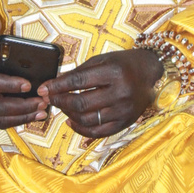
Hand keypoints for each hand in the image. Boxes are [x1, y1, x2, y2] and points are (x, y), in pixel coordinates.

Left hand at [39, 48, 161, 137]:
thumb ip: (79, 73)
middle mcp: (120, 93)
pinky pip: (98, 132)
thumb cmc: (123, 63)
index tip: (43, 89)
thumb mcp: (102, 60)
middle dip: (59, 102)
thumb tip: (54, 85)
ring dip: (68, 115)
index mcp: (114, 72)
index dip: (57, 86)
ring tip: (61, 107)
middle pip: (81, 103)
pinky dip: (81, 130)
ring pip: (87, 120)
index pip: (78, 82)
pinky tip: (71, 122)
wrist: (150, 73)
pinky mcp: (125, 122)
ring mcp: (124, 110)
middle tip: (49, 99)